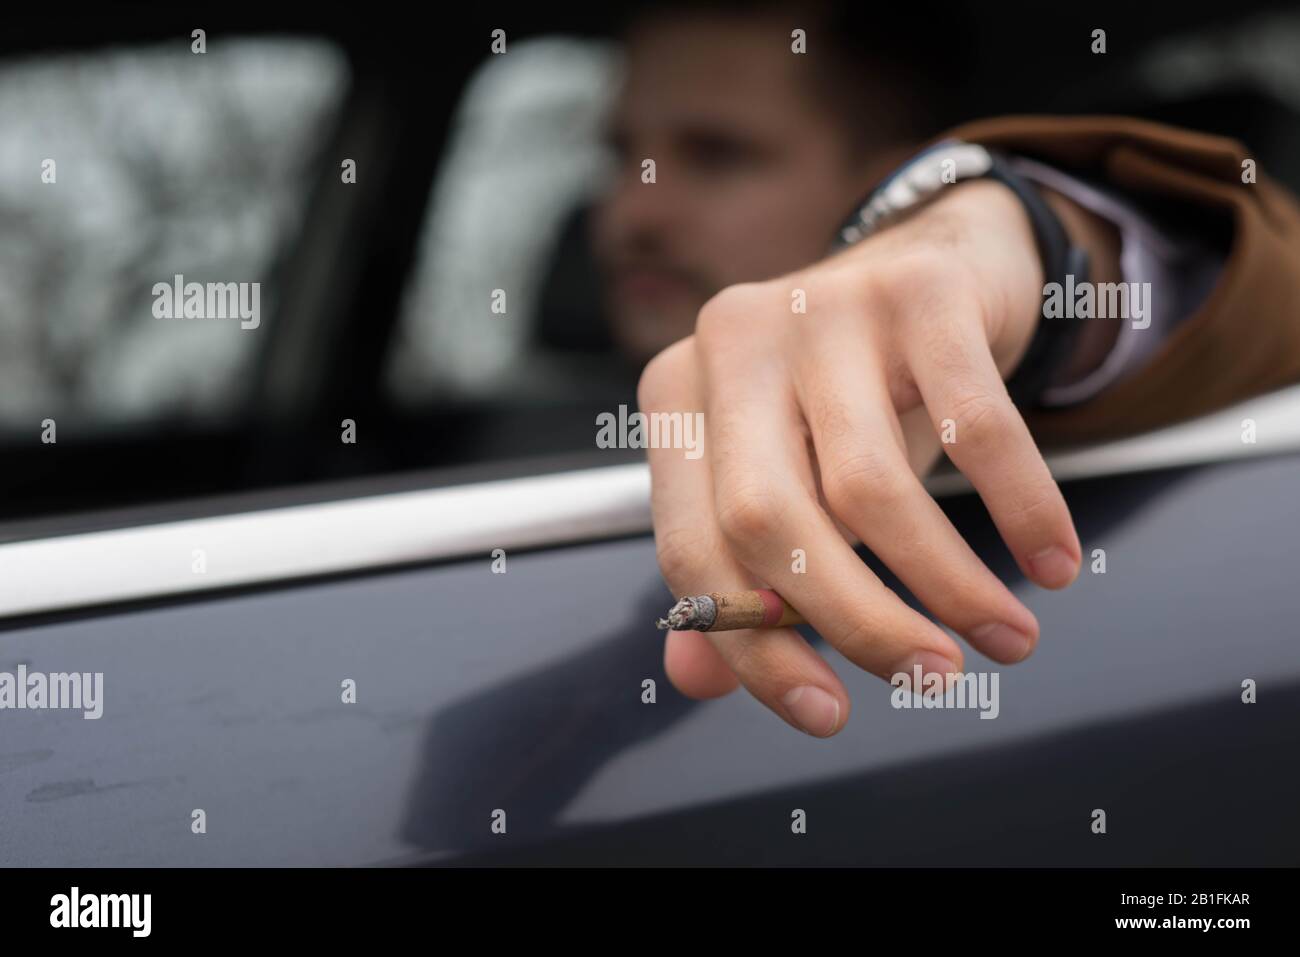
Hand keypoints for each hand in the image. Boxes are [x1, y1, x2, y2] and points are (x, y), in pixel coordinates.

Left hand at [639, 178, 1095, 736]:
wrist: (928, 265)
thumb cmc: (842, 399)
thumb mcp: (781, 480)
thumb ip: (733, 576)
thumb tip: (694, 679)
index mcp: (677, 397)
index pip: (693, 549)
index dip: (754, 647)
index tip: (827, 715)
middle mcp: (732, 342)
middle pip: (770, 521)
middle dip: (857, 625)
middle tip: (930, 681)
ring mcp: (823, 305)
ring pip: (872, 487)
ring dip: (949, 585)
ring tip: (1006, 640)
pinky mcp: (919, 288)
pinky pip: (977, 427)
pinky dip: (1022, 509)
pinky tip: (1050, 567)